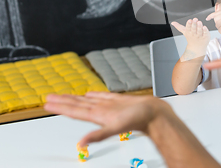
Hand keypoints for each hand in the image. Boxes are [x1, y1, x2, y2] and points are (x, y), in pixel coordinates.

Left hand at [44, 92, 170, 145]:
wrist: (157, 114)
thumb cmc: (141, 120)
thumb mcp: (117, 127)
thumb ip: (99, 135)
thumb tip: (81, 144)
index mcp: (99, 116)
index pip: (75, 111)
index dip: (61, 107)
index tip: (48, 104)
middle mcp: (102, 111)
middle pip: (78, 106)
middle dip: (63, 102)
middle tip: (48, 97)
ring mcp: (110, 106)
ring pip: (88, 101)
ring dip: (75, 98)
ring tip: (63, 95)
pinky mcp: (119, 101)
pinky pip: (103, 96)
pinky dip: (94, 94)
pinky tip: (89, 93)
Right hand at [171, 18, 209, 55]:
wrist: (196, 48)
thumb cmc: (191, 38)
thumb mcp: (185, 32)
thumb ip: (179, 27)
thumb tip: (172, 22)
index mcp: (189, 32)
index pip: (188, 27)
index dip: (189, 24)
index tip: (189, 20)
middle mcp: (194, 34)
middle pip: (194, 29)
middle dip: (194, 24)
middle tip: (195, 19)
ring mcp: (200, 36)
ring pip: (199, 31)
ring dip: (199, 26)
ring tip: (200, 22)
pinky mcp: (205, 37)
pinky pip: (205, 33)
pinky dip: (205, 30)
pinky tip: (205, 27)